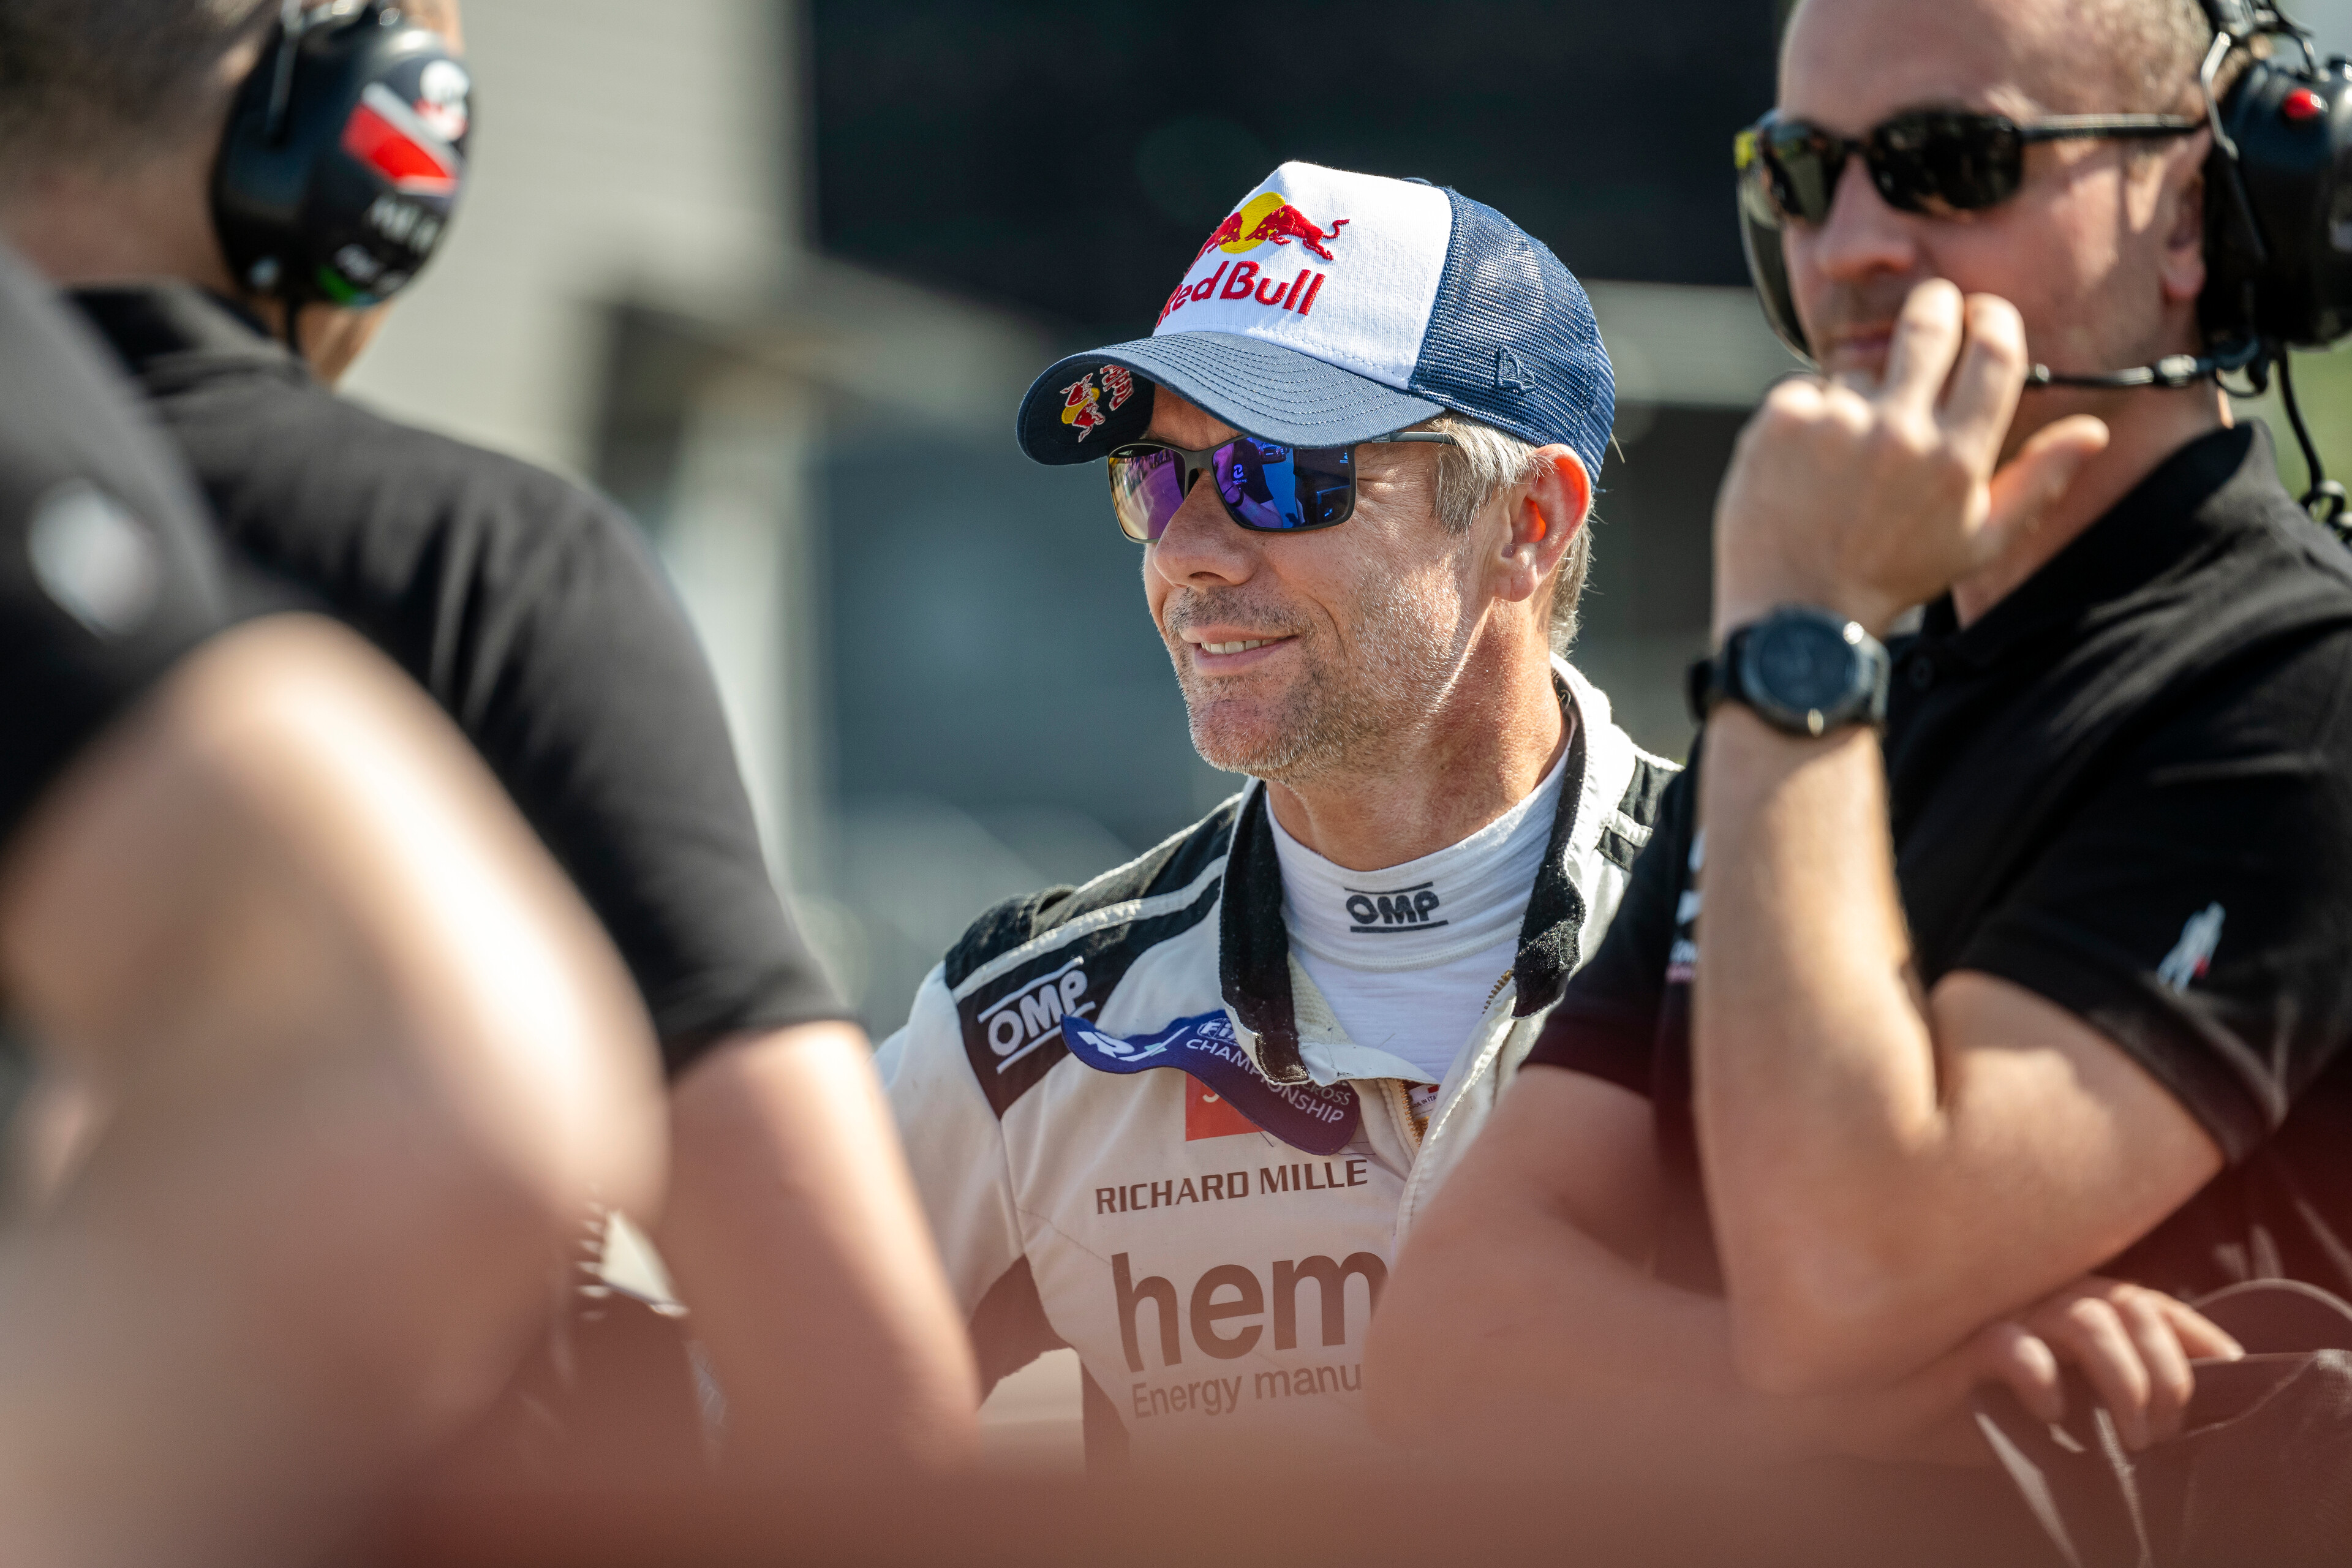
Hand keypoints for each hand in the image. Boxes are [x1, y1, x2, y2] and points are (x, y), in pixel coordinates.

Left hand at [1711, 279, 2109, 639]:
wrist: (1799, 611)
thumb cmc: (1893, 576)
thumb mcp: (1980, 541)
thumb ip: (2039, 479)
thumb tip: (2092, 431)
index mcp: (1956, 458)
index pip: (1994, 351)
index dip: (1992, 318)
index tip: (1982, 314)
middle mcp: (1899, 433)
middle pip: (1929, 325)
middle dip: (1935, 306)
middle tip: (1931, 312)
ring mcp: (1837, 423)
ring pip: (1859, 370)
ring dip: (1859, 395)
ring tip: (1847, 457)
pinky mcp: (1782, 420)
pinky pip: (1806, 390)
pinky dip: (1807, 416)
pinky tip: (1806, 465)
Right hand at [1967, 1276, 2243, 1452]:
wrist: (1881, 1406)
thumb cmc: (1968, 1404)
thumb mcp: (2053, 1403)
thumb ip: (2099, 1395)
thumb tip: (2172, 1423)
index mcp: (2067, 1306)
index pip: (2147, 1303)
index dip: (2197, 1332)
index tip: (2232, 1370)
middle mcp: (2040, 1300)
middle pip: (2128, 1307)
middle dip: (2167, 1373)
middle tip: (2165, 1432)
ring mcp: (2002, 1315)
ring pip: (2085, 1318)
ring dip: (2125, 1379)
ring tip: (2131, 1436)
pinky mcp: (1960, 1342)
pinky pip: (2012, 1345)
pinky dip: (2044, 1376)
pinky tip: (2053, 1412)